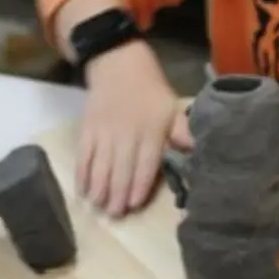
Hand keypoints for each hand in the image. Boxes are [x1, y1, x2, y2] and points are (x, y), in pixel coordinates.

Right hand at [78, 42, 178, 216]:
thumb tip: (196, 151)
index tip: (133, 204)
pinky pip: (83, 155)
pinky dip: (82, 174)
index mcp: (151, 130)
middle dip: (117, 194)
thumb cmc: (150, 90)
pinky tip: (83, 191)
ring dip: (99, 188)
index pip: (145, 163)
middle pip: (121, 168)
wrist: (118, 63)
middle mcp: (126, 133)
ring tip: (99, 207)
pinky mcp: (87, 129)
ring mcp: (104, 132)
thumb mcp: (172, 107)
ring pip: (100, 165)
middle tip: (115, 215)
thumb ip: (181, 132)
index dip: (139, 185)